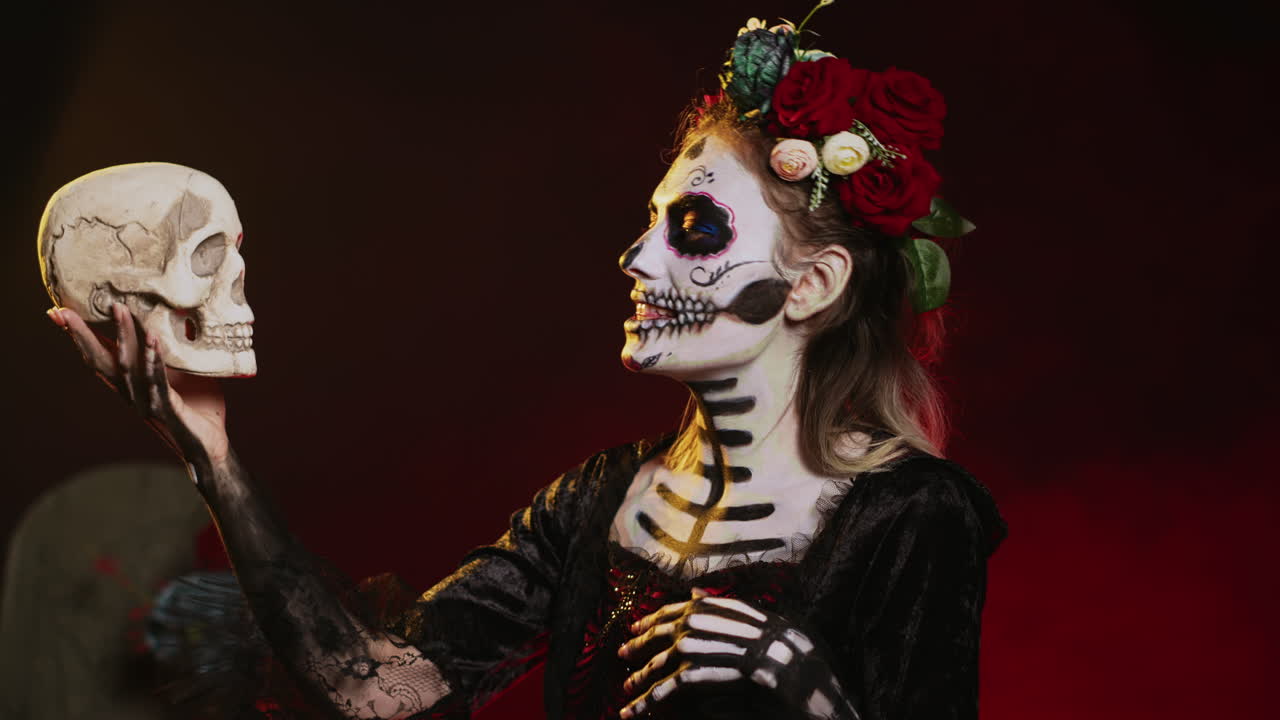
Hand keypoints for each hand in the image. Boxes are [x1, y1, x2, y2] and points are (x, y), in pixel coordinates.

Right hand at [49, 303, 228, 466]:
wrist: (209, 446)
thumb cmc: (197, 407)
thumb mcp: (185, 371)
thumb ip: (177, 348)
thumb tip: (181, 314)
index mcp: (131, 382)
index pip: (100, 354)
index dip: (80, 334)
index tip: (59, 311)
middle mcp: (131, 391)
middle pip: (100, 360)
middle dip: (83, 334)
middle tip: (65, 311)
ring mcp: (145, 400)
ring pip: (127, 366)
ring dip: (123, 337)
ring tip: (120, 310)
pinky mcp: (165, 407)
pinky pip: (157, 381)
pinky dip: (154, 360)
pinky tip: (153, 340)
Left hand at [616, 589, 857, 718]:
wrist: (835, 717)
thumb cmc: (812, 691)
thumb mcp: (782, 646)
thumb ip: (741, 623)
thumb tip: (697, 595)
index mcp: (766, 620)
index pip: (704, 607)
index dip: (667, 614)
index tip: (640, 625)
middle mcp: (760, 629)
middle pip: (688, 625)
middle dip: (650, 638)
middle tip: (622, 652)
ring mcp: (757, 654)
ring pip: (683, 655)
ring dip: (649, 673)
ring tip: (627, 691)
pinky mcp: (752, 681)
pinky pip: (691, 684)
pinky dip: (662, 696)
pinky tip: (644, 710)